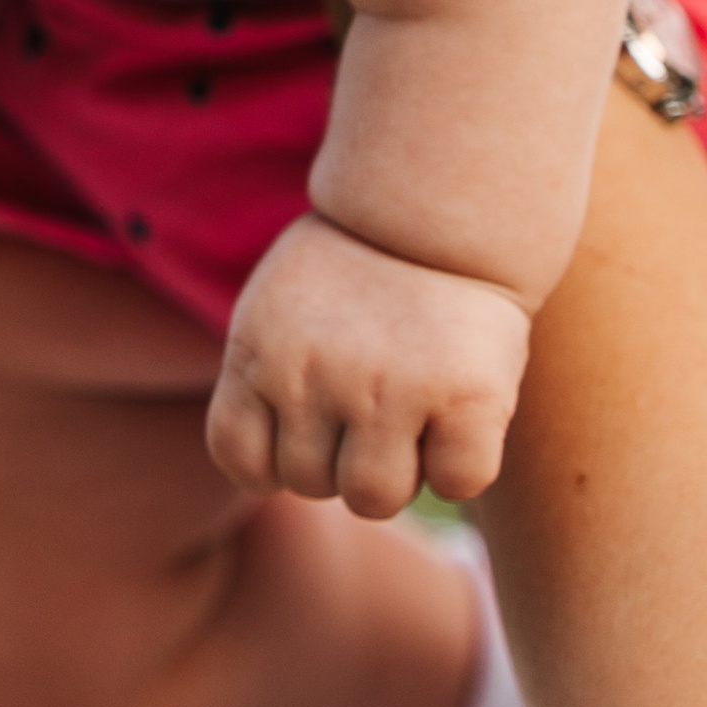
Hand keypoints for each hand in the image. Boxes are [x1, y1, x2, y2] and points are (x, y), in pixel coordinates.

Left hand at [206, 210, 534, 516]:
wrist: (444, 208)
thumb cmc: (360, 266)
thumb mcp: (281, 307)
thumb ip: (264, 375)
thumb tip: (266, 472)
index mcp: (261, 352)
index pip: (241, 459)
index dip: (276, 462)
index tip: (311, 429)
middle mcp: (314, 376)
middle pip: (312, 483)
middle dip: (343, 458)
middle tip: (376, 400)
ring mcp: (389, 390)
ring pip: (376, 498)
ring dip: (398, 471)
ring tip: (414, 411)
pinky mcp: (465, 398)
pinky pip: (458, 482)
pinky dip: (463, 465)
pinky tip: (460, 413)